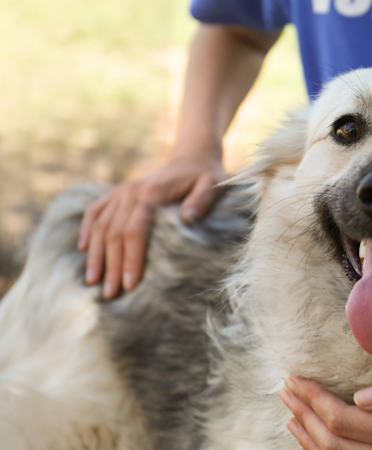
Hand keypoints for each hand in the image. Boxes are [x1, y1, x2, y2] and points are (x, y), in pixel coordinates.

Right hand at [78, 153, 225, 297]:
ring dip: (95, 255)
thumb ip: (201, 201)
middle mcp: (131, 192)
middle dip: (111, 265)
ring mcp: (122, 191)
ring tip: (92, 281)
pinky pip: (94, 211)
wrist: (193, 155)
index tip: (130, 284)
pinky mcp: (118, 193)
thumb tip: (188, 218)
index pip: (134, 231)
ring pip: (100, 226)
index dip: (130, 259)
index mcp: (152, 193)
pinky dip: (86, 230)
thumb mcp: (211, 185)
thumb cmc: (205, 175)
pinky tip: (82, 250)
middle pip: (114, 233)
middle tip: (111, 294)